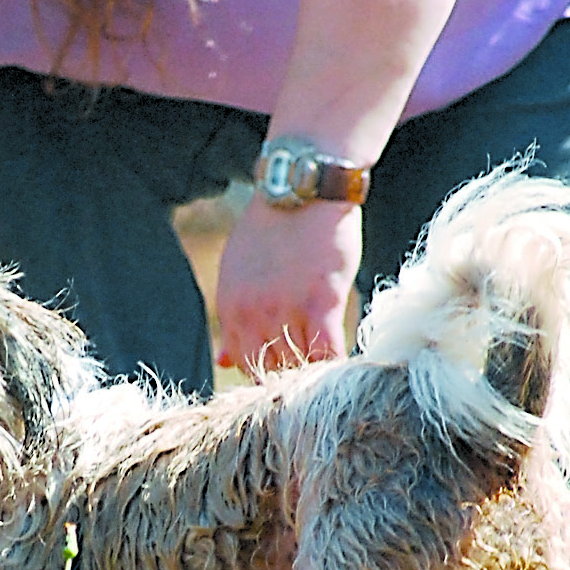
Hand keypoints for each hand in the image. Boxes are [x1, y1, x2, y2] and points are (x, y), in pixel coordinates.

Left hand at [214, 196, 362, 371]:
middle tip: (311, 382)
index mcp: (230, 307)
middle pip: (268, 372)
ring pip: (298, 366)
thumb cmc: (273, 228)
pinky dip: (335, 365)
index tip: (285, 377)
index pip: (243, 365)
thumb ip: (232, 318)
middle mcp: (252, 313)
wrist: (302, 188)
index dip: (266, 376)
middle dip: (288, 380)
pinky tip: (346, 367)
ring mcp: (286, 308)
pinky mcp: (321, 300)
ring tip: (330, 379)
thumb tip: (223, 361)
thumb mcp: (238, 272)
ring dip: (314, 375)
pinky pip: (327, 353)